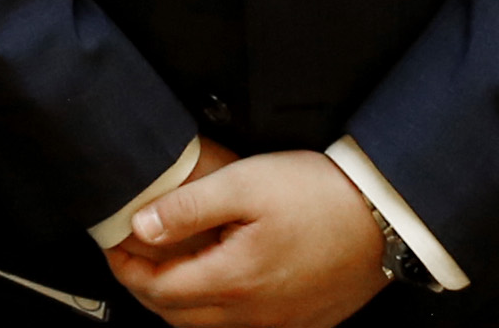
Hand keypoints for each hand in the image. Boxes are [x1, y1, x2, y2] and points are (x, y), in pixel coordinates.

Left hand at [105, 148, 385, 327]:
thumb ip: (187, 208)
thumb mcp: (244, 184)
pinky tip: (220, 279)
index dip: (127, 267)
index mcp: (234, 281)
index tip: (114, 244)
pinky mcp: (302, 322)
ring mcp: (280, 324)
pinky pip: (243, 327)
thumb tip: (142, 226)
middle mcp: (254, 315)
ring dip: (180, 301)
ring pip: (209, 327)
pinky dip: (217, 308)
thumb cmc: (320, 196)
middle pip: (178, 316)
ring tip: (169, 264)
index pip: (158, 289)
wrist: (384, 216)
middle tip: (132, 256)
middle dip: (146, 287)